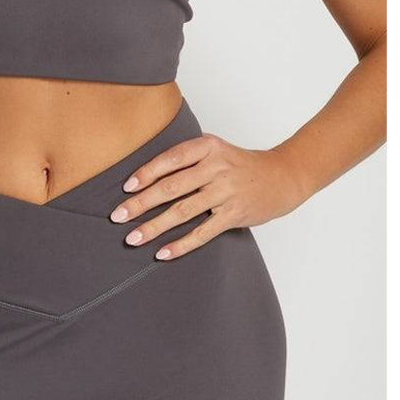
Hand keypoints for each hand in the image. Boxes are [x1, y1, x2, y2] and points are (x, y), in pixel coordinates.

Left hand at [108, 135, 307, 259]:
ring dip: (154, 227)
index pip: (170, 159)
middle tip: (117, 216)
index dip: (146, 173)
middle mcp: (216, 167)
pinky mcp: (234, 214)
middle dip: (140, 203)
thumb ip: (187, 159)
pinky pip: (202, 232)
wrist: (282, 176)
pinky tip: (163, 253)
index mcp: (208, 146)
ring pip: (182, 211)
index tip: (126, 188)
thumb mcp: (215, 150)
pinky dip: (181, 244)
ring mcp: (226, 191)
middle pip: (171, 187)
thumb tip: (145, 179)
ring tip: (133, 238)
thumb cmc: (240, 164)